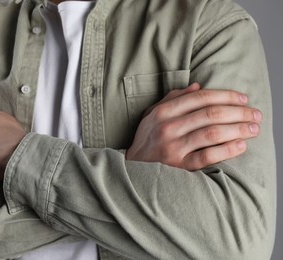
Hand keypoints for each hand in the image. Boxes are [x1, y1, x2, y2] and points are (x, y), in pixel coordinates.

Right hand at [126, 83, 262, 169]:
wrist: (132, 166)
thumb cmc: (147, 137)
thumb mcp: (153, 113)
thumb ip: (174, 98)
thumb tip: (198, 86)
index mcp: (163, 111)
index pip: (200, 98)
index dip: (226, 96)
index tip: (243, 99)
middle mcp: (168, 127)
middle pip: (210, 114)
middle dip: (238, 112)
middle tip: (255, 114)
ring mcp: (173, 147)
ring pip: (212, 133)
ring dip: (238, 129)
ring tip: (254, 128)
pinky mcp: (179, 166)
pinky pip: (208, 156)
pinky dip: (227, 150)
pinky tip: (241, 145)